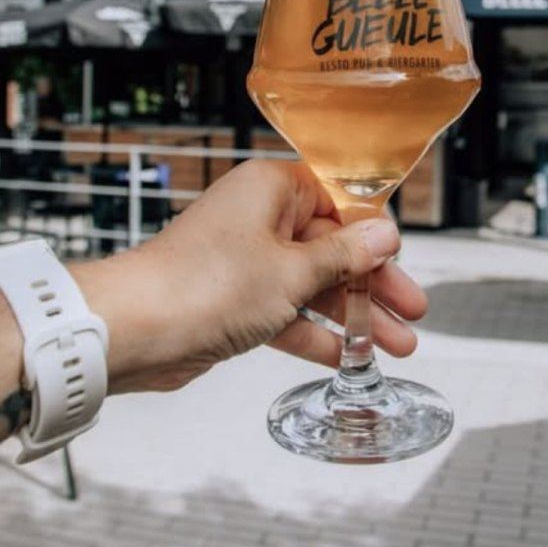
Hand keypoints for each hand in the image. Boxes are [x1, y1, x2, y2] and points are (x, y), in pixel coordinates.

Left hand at [73, 160, 426, 393]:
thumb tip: (382, 233)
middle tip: (412, 309)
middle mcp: (259, 219)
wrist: (135, 330)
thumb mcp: (294, 271)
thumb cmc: (205, 285)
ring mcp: (247, 261)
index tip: (401, 256)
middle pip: (332, 246)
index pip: (338, 198)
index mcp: (272, 189)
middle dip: (374, 282)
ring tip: (396, 344)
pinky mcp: (235, 300)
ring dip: (352, 314)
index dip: (373, 229)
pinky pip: (287, 311)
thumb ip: (345, 256)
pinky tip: (348, 357)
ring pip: (314, 284)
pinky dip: (315, 333)